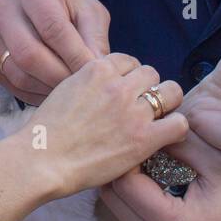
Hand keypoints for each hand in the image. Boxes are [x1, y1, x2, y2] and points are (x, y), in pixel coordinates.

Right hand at [0, 0, 111, 104]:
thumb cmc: (67, 3)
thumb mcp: (89, 10)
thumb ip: (95, 38)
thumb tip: (96, 71)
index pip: (53, 29)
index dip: (75, 56)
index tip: (95, 74)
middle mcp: (2, 6)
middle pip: (29, 54)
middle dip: (59, 77)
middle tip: (82, 88)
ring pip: (16, 72)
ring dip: (46, 89)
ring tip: (70, 91)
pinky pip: (8, 82)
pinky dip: (32, 94)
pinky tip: (52, 93)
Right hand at [24, 53, 188, 199]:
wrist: (41, 159)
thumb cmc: (46, 131)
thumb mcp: (65, 89)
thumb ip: (89, 82)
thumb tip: (106, 86)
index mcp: (97, 69)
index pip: (129, 61)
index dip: (129, 77)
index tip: (125, 92)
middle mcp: (118, 85)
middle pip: (151, 74)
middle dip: (147, 88)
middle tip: (139, 108)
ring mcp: (133, 111)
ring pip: (171, 92)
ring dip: (165, 104)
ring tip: (156, 119)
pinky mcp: (143, 138)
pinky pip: (179, 123)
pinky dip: (175, 128)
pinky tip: (163, 137)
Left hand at [100, 130, 220, 220]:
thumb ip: (182, 142)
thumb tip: (151, 121)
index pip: (125, 184)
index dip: (127, 153)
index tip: (136, 130)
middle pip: (114, 200)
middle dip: (120, 166)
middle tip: (134, 138)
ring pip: (120, 210)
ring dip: (126, 180)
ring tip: (144, 153)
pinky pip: (134, 218)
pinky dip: (137, 194)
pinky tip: (153, 172)